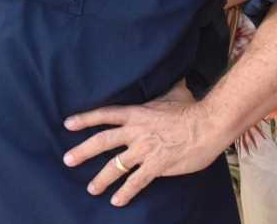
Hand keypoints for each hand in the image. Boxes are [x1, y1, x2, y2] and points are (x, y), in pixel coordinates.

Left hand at [62, 81, 224, 207]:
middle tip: (67, 160)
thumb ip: (163, 89)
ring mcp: (144, 150)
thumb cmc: (191, 108)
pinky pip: (136, 181)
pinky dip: (126, 192)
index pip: (104, 114)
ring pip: (116, 165)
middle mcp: (135, 132)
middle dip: (83, 151)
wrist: (208, 125)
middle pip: (102, 141)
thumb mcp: (173, 92)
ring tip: (91, 189)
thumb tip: (171, 76)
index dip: (85, 119)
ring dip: (101, 178)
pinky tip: (116, 201)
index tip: (68, 124)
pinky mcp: (157, 166)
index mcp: (136, 113)